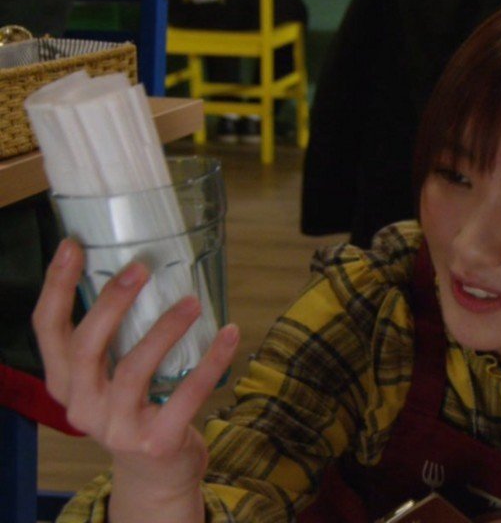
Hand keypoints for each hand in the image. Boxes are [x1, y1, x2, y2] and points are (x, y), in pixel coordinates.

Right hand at [32, 239, 238, 520]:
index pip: (48, 330)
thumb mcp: (109, 378)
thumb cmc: (135, 409)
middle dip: (111, 303)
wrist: (157, 475)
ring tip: (192, 301)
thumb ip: (111, 337)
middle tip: (141, 269)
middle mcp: (81, 406)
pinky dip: (212, 362)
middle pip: (86, 347)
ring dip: (164, 330)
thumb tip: (135, 269)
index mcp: (65, 382)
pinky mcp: (156, 441)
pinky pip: (186, 395)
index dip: (56, 286)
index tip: (72, 246)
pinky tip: (231, 334)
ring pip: (133, 370)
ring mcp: (116, 427)